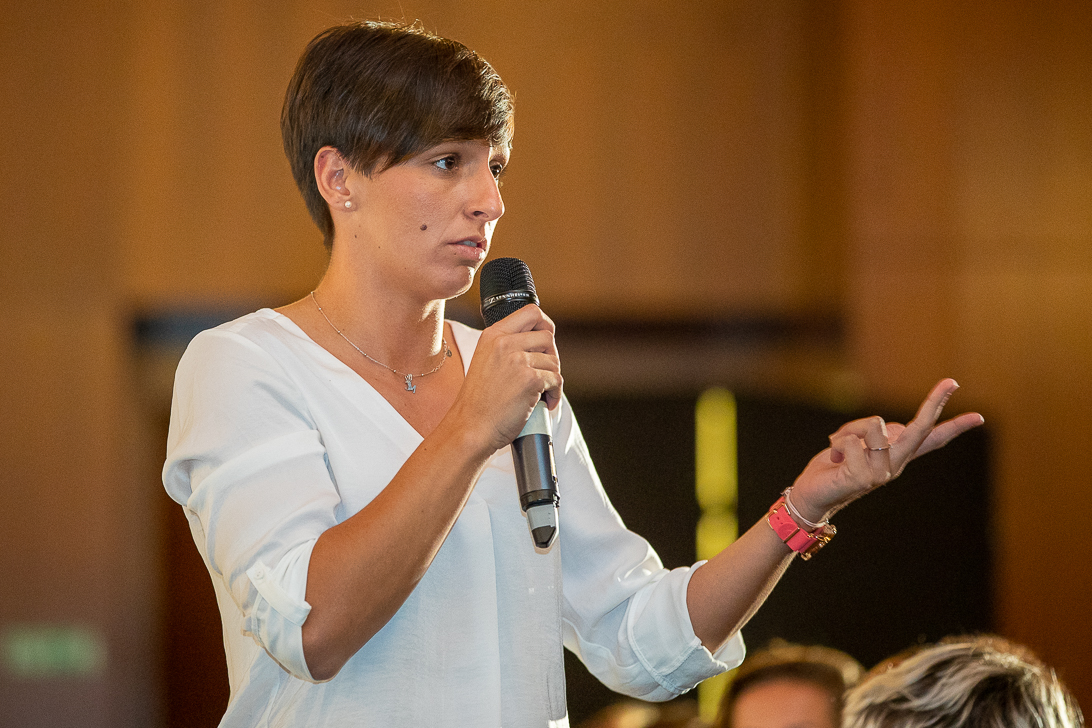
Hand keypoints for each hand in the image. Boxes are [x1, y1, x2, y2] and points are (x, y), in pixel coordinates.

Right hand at [452, 304, 562, 452]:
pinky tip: (545, 404)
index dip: (545, 324)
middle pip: (547, 336)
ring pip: (554, 361)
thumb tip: (538, 342)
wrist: (471, 427)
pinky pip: (556, 380)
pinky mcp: (530, 379)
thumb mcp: (485, 360)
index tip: (548, 339)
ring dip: (552, 379)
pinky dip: (555, 394)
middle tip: (545, 374)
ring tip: (541, 394)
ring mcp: (518, 360)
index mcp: (493, 335)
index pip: (531, 312)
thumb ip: (507, 347)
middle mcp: (505, 343)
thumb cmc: (478, 401)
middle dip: (552, 356)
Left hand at [789, 379, 983, 521]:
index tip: (978, 416)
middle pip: (920, 429)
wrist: (811, 495)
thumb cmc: (833, 466)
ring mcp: (882, 474)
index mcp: (895, 456)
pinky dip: (837, 444)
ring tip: (840, 450)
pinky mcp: (864, 478)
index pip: (930, 439)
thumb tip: (888, 430)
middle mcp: (895, 465)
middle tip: (952, 381)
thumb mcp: (856, 443)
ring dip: (849, 430)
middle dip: (935, 403)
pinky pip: (851, 441)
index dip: (953, 426)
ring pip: (874, 427)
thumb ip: (874, 434)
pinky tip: (834, 461)